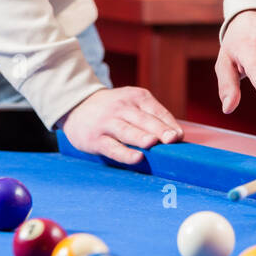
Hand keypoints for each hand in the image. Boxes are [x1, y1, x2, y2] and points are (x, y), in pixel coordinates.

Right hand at [60, 87, 182, 165]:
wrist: (77, 106)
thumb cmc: (113, 109)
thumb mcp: (132, 103)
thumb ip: (152, 117)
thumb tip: (176, 137)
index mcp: (136, 97)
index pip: (156, 111)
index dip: (169, 124)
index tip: (179, 136)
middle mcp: (122, 107)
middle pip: (143, 120)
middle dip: (159, 129)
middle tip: (172, 139)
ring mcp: (107, 123)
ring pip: (127, 131)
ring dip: (141, 137)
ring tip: (153, 143)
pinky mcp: (96, 138)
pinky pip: (113, 147)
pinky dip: (125, 153)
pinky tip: (137, 158)